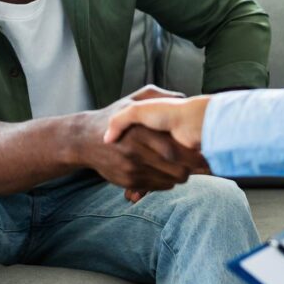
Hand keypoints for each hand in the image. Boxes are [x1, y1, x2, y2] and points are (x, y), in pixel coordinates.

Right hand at [70, 86, 205, 190]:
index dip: (193, 153)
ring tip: (182, 164)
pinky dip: (167, 180)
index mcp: (140, 132)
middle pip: (178, 170)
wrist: (83, 140)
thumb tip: (182, 97)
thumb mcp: (132, 101)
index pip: (175, 150)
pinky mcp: (128, 182)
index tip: (200, 148)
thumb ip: (157, 97)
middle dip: (192, 167)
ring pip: (171, 181)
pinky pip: (159, 186)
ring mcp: (131, 170)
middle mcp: (136, 153)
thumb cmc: (112, 117)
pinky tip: (166, 170)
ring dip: (181, 174)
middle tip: (197, 159)